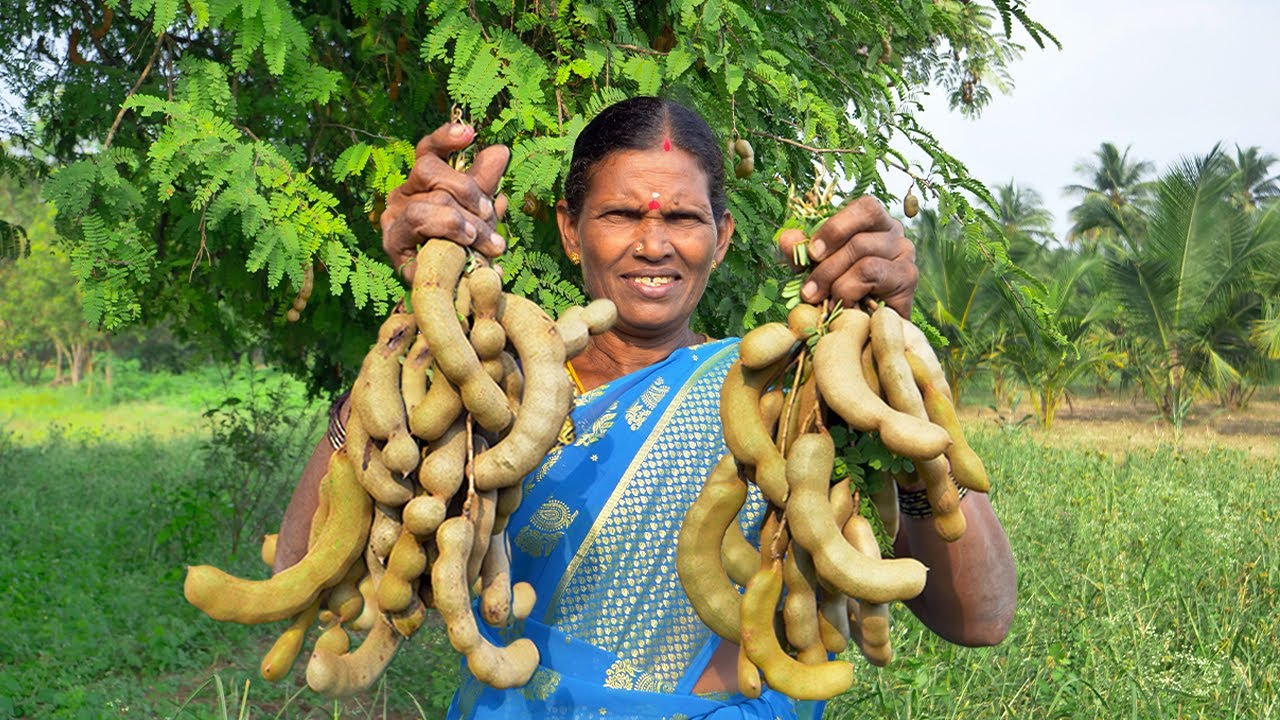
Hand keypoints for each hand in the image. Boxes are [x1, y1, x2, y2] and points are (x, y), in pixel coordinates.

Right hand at [380, 123, 511, 281]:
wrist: (454, 293)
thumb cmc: (465, 248)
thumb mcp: (481, 213)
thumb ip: (486, 183)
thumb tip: (499, 150)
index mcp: (421, 183)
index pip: (426, 150)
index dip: (444, 137)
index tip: (469, 133)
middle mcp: (401, 196)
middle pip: (427, 170)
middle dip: (468, 192)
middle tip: (491, 214)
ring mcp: (392, 221)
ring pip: (426, 202)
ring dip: (464, 222)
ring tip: (488, 243)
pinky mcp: (393, 247)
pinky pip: (420, 228)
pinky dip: (450, 235)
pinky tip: (469, 250)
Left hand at [776, 196, 917, 316]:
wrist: (869, 331)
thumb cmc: (844, 295)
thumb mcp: (816, 270)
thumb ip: (801, 253)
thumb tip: (787, 238)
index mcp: (875, 225)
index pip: (864, 207)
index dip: (835, 227)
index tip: (811, 253)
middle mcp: (895, 235)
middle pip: (858, 237)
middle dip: (826, 266)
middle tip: (809, 291)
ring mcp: (905, 256)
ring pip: (863, 255)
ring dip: (835, 281)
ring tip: (825, 302)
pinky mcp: (908, 278)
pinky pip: (871, 273)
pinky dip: (850, 292)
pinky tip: (846, 308)